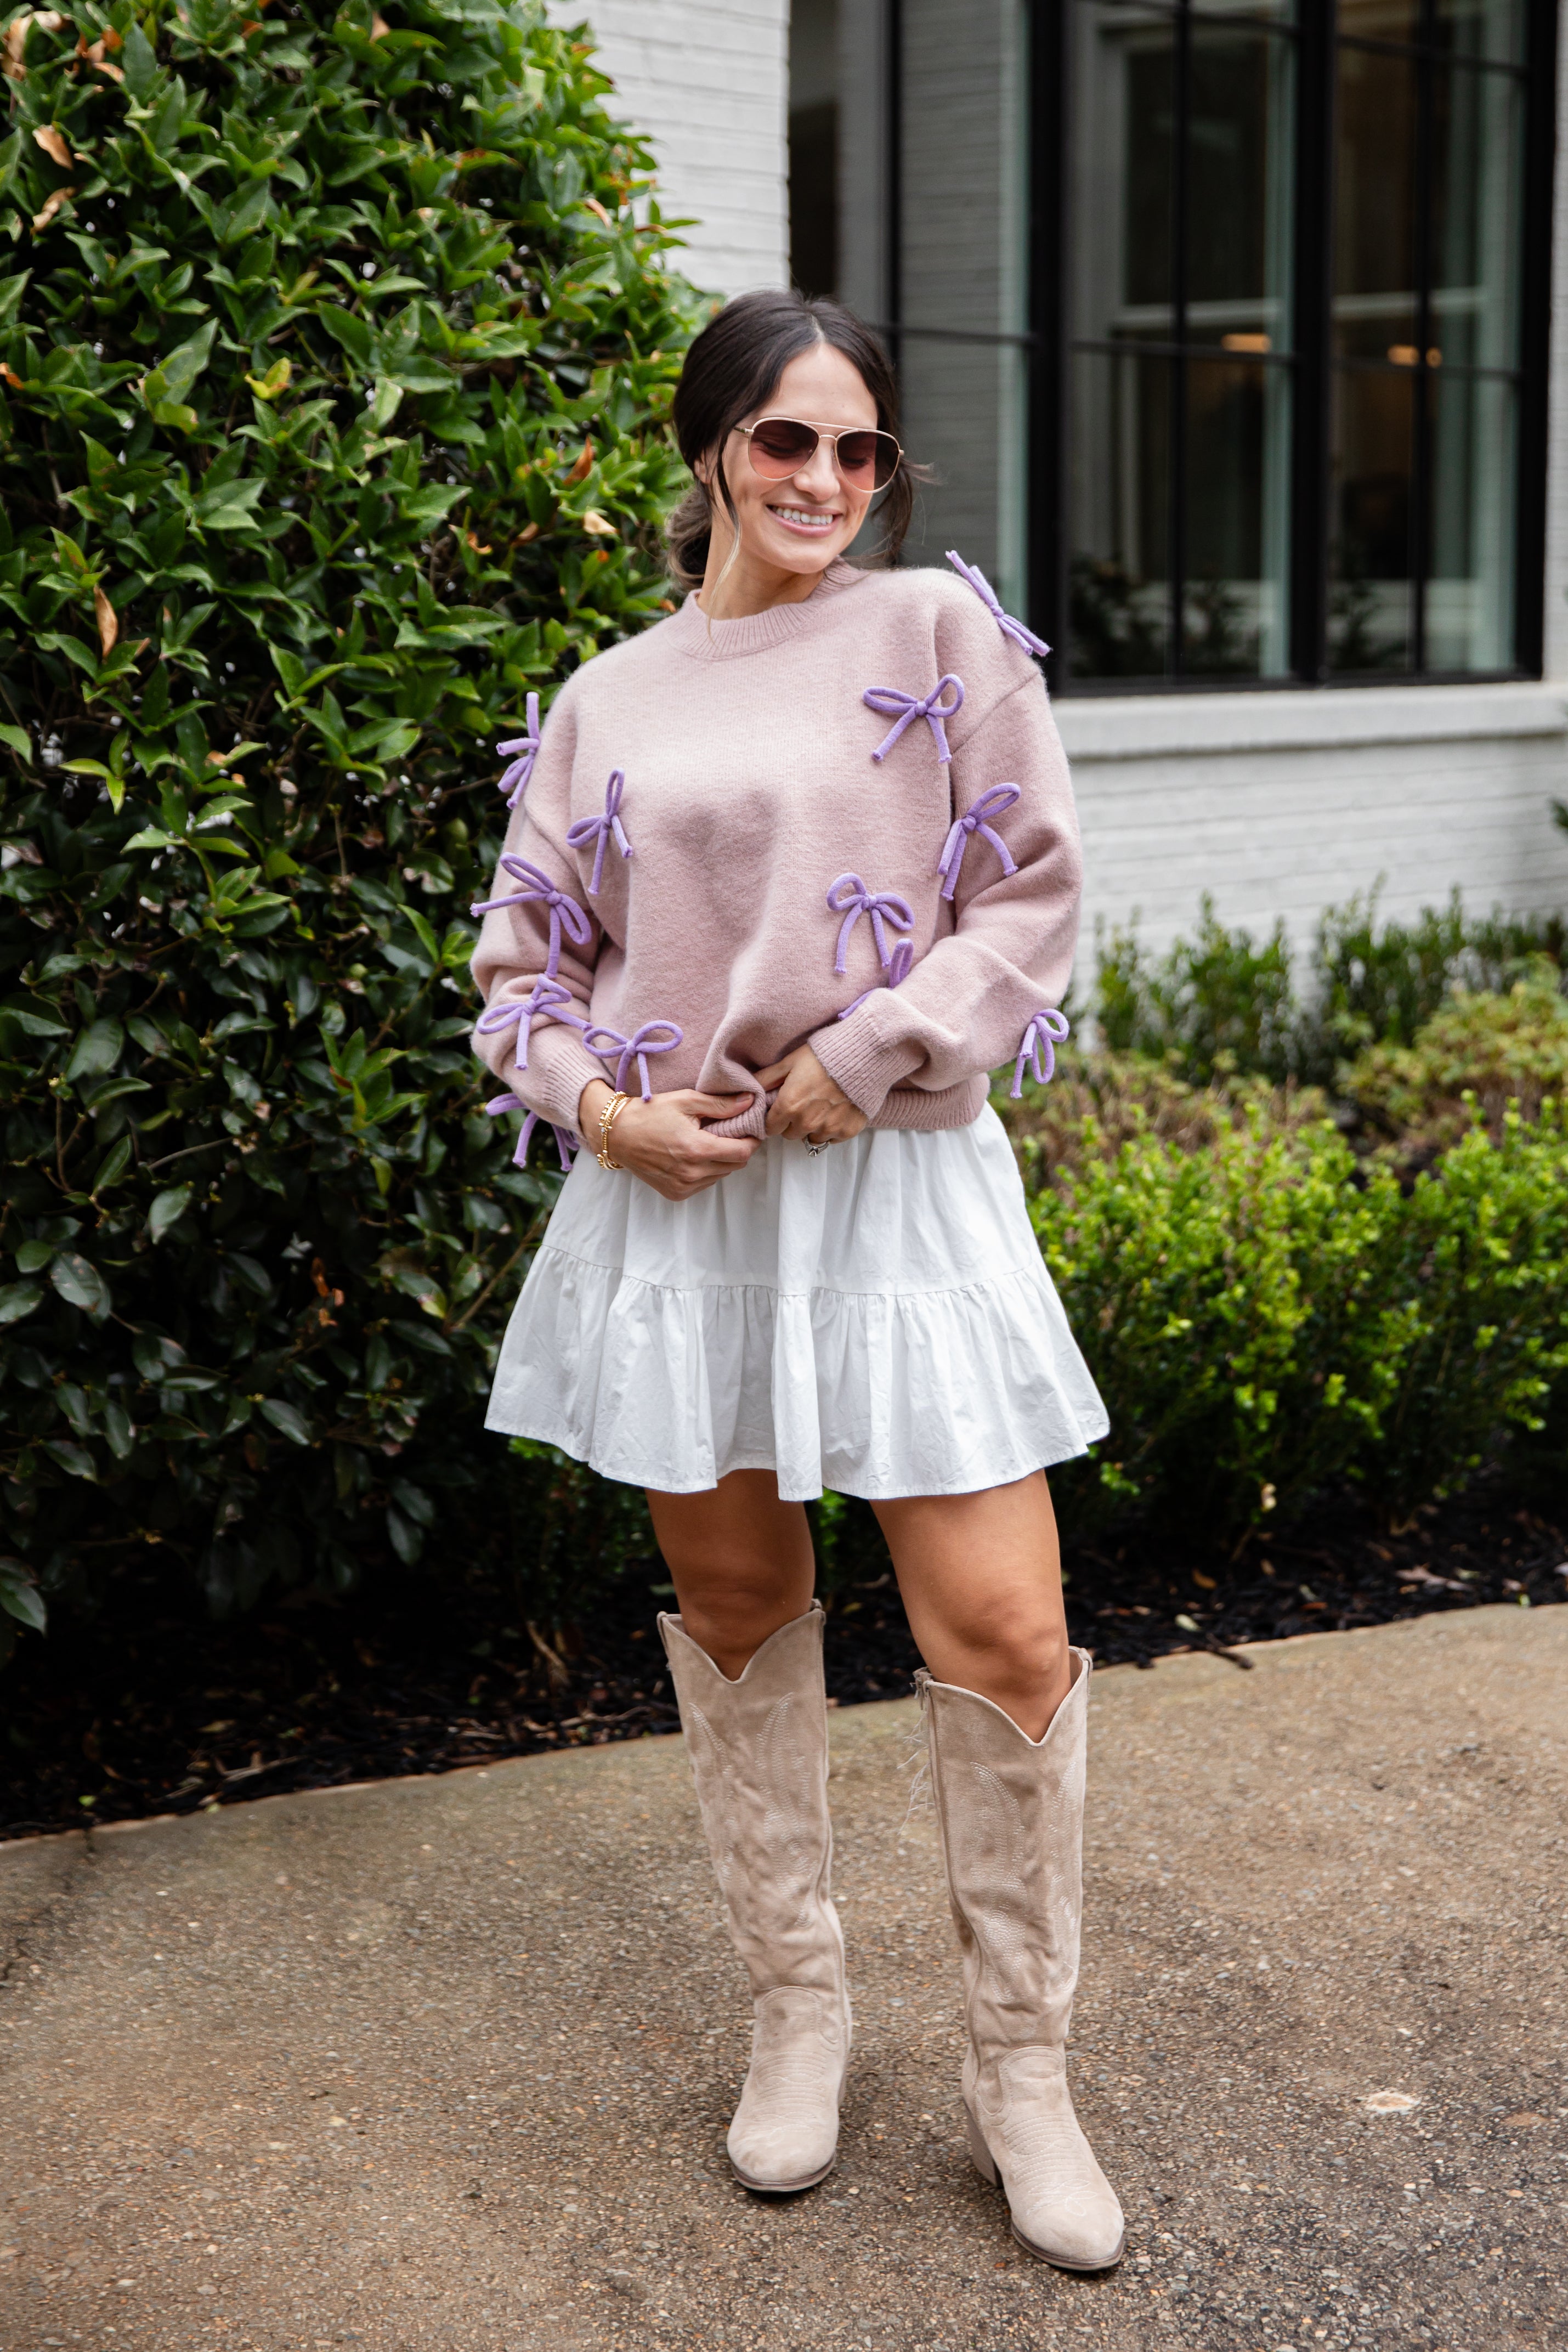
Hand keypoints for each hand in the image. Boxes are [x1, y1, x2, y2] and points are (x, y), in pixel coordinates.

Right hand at [578, 1079, 757, 1201]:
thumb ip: (720, 1104)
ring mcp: (683, 1187)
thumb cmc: (650, 1113)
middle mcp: (692, 1174)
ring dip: (720, 1161)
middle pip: (735, 1165)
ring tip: (705, 1143)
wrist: (617, 1134)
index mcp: (697, 1150)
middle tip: (726, 1132)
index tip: (749, 1130)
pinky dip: (705, 1172)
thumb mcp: (685, 1100)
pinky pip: (704, 1184)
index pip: (742, 1152)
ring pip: (720, 1175)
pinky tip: (692, 1157)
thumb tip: (749, 1102)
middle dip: (736, 1149)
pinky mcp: (675, 1194)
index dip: (751, 1140)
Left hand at [754, 1045, 867, 1144]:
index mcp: (789, 1106)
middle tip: (803, 1103)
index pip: (770, 1128)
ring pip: (811, 1138)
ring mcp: (829, 1129)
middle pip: (790, 1134)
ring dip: (813, 1127)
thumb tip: (749, 1089)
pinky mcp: (848, 1131)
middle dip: (792, 1123)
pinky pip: (832, 1138)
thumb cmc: (824, 1055)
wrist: (863, 1055)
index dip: (774, 1118)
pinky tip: (836, 1110)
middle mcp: (807, 1122)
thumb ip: (767, 1078)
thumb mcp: (790, 1061)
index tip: (780, 1110)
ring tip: (822, 1106)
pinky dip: (832, 1128)